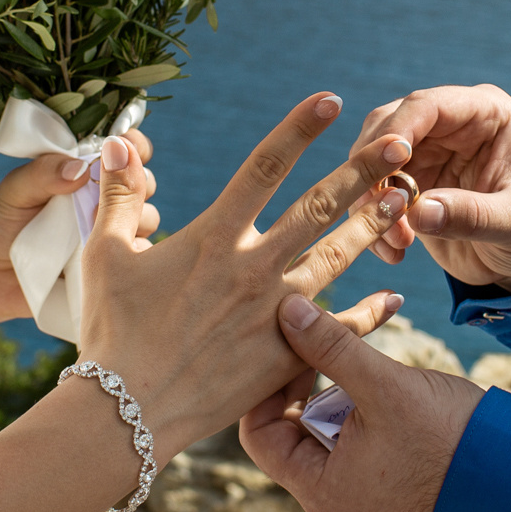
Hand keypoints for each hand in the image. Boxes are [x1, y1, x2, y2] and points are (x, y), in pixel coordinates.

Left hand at [0, 130, 156, 327]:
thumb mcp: (13, 193)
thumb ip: (42, 174)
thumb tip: (81, 168)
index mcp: (82, 174)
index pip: (121, 152)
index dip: (132, 146)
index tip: (128, 145)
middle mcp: (101, 201)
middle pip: (143, 183)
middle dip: (137, 182)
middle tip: (111, 191)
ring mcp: (108, 234)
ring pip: (146, 218)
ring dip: (136, 217)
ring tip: (100, 226)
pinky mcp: (111, 267)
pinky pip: (139, 257)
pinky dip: (136, 252)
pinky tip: (114, 255)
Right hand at [75, 93, 416, 453]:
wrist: (127, 411)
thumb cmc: (112, 331)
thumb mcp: (106, 255)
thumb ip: (119, 195)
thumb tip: (119, 144)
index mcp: (212, 237)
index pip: (264, 166)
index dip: (298, 129)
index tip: (329, 100)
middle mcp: (251, 268)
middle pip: (317, 207)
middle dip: (360, 171)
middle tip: (400, 143)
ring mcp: (273, 312)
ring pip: (335, 259)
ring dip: (371, 227)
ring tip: (404, 199)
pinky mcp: (285, 355)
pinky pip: (340, 330)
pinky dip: (371, 313)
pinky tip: (394, 298)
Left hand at [239, 293, 484, 511]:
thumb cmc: (448, 436)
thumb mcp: (383, 386)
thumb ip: (331, 346)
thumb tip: (286, 308)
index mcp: (318, 488)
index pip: (258, 432)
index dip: (266, 384)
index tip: (288, 342)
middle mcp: (328, 489)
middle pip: (284, 422)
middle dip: (300, 373)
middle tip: (314, 330)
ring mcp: (353, 477)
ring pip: (318, 414)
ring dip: (330, 373)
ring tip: (349, 334)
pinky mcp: (376, 460)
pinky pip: (347, 417)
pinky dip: (353, 384)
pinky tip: (369, 351)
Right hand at [353, 86, 510, 290]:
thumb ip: (473, 215)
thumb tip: (420, 212)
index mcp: (484, 114)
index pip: (429, 106)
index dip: (400, 130)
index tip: (388, 164)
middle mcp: (449, 126)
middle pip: (386, 127)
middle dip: (375, 169)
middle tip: (379, 211)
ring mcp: (425, 153)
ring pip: (371, 162)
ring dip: (371, 200)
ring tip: (396, 241)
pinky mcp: (410, 184)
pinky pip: (374, 194)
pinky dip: (373, 221)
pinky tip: (394, 251)